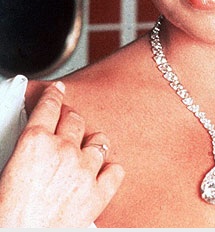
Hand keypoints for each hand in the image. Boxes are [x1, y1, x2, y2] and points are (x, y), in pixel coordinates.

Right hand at [0, 81, 124, 227]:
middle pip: (75, 120)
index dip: (55, 95)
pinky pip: (115, 170)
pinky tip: (102, 172)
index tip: (58, 90)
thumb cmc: (8, 213)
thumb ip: (27, 145)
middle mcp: (63, 151)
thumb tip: (33, 138)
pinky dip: (110, 170)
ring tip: (85, 149)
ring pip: (98, 142)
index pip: (50, 106)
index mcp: (35, 142)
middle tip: (67, 122)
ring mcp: (84, 171)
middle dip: (71, 118)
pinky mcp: (98, 194)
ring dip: (91, 143)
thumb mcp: (8, 168)